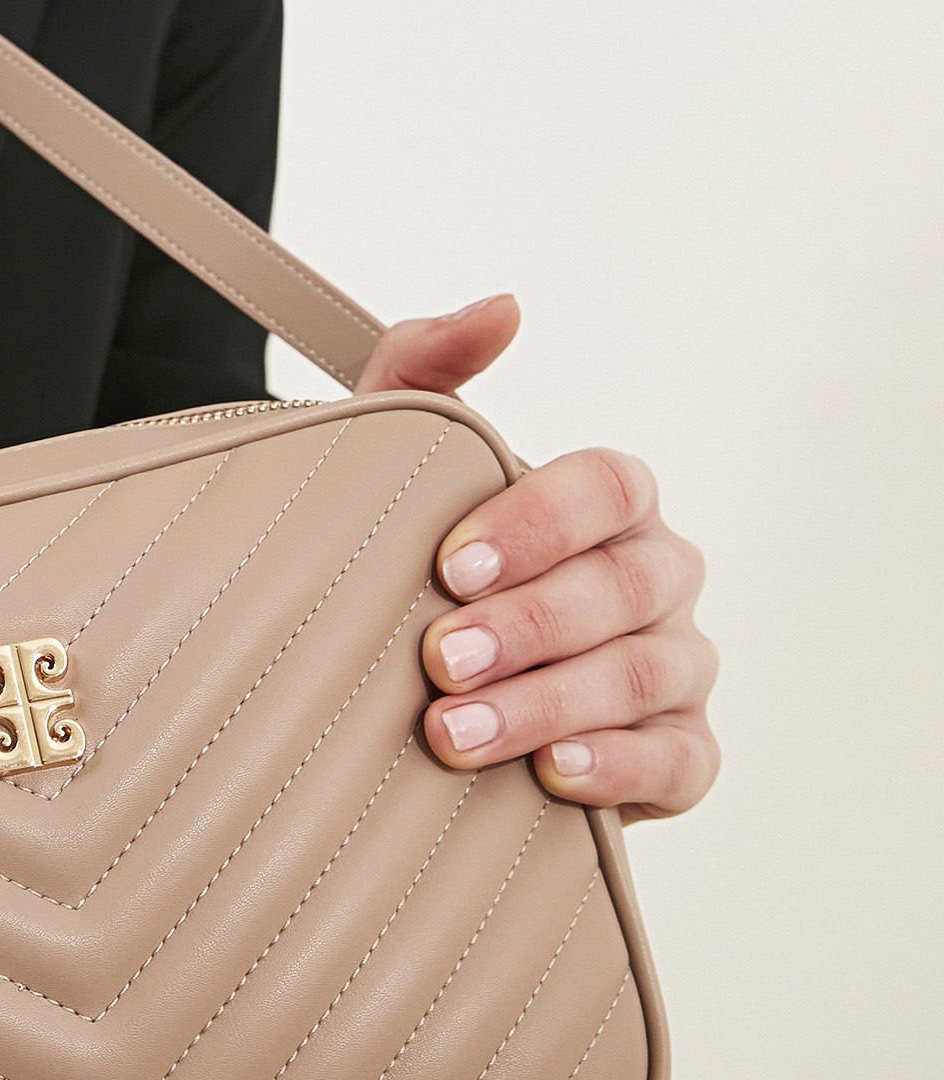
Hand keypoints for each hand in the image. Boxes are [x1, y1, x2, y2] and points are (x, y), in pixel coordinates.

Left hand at [355, 295, 720, 822]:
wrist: (412, 676)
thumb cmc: (419, 553)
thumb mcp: (398, 447)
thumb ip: (430, 363)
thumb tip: (503, 307)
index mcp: (610, 499)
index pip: (608, 486)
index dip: (537, 522)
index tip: (449, 564)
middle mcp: (658, 574)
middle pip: (625, 586)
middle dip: (530, 624)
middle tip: (438, 658)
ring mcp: (678, 664)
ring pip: (644, 676)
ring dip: (548, 704)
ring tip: (456, 731)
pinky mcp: (679, 754)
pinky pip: (682, 762)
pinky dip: (622, 768)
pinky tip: (554, 771)